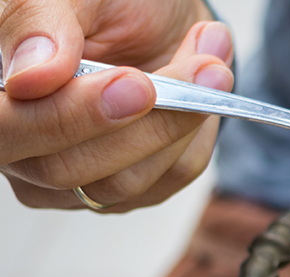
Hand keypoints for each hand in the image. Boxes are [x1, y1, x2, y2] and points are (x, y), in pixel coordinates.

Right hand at [1, 0, 233, 211]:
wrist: (159, 16)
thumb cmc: (107, 2)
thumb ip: (39, 26)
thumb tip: (29, 78)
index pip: (6, 131)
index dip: (66, 118)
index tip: (136, 85)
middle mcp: (22, 144)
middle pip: (65, 169)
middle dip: (144, 122)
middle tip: (205, 69)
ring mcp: (71, 174)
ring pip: (123, 182)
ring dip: (181, 120)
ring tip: (209, 62)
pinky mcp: (125, 187)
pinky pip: (167, 177)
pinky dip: (196, 130)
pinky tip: (204, 88)